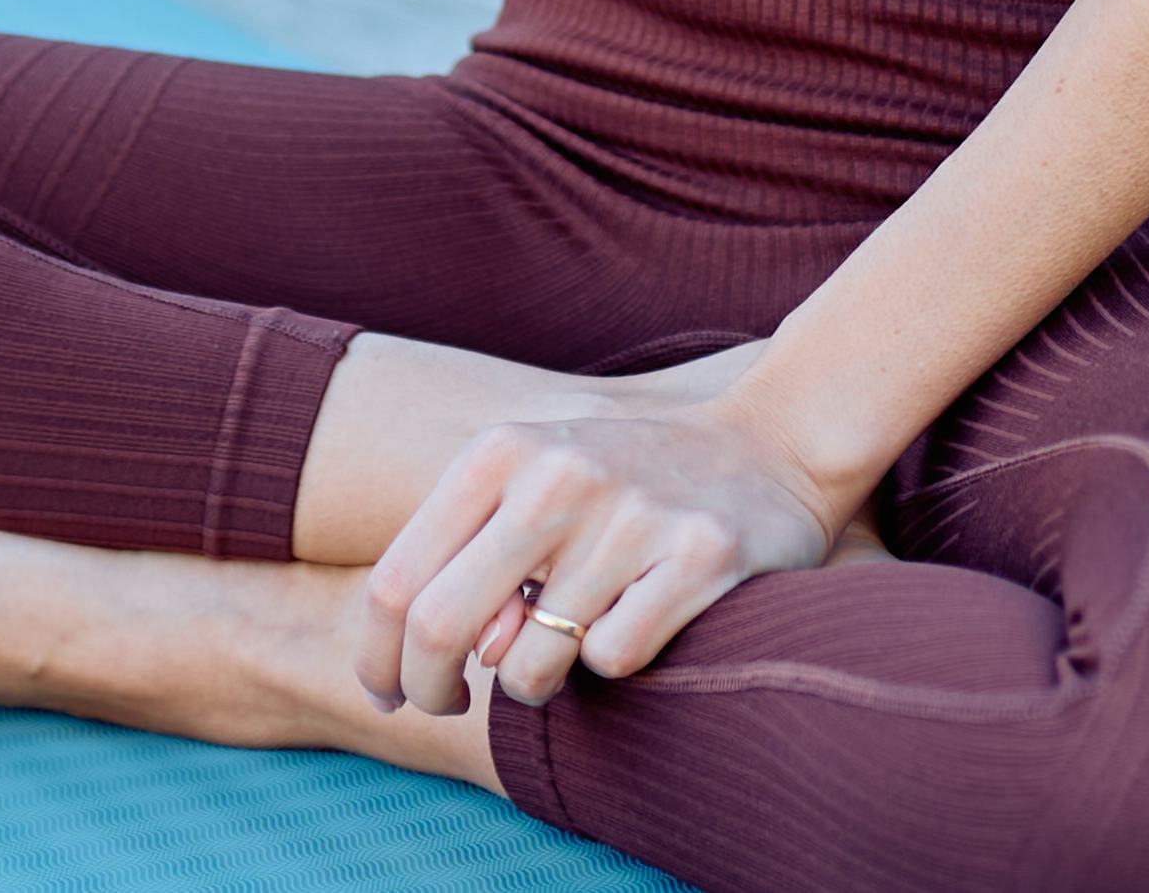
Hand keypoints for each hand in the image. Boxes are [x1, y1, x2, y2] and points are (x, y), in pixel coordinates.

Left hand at [360, 399, 843, 717]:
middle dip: (429, 692)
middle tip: (447, 705)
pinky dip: (613, 660)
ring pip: (528, 665)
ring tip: (566, 641)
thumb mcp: (534, 485)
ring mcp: (633, 515)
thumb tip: (453, 660)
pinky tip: (640, 617)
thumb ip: (471, 559)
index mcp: (503, 450)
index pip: (395, 583)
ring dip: (534, 682)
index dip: (376, 659)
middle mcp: (561, 474)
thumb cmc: (625, 483)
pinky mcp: (701, 556)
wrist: (773, 443)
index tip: (388, 695)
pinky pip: (612, 660)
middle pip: (442, 629)